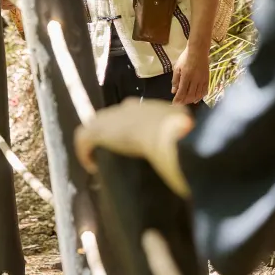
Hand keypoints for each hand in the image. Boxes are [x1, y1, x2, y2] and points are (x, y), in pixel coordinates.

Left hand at [74, 98, 194, 194]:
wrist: (170, 131)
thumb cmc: (181, 129)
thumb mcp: (183, 125)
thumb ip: (184, 128)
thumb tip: (191, 136)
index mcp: (143, 107)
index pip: (128, 113)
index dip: (126, 128)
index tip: (130, 143)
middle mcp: (123, 108)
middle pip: (109, 119)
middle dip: (109, 135)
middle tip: (114, 154)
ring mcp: (109, 118)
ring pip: (95, 128)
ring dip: (96, 143)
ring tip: (101, 161)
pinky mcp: (97, 131)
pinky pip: (84, 140)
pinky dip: (85, 154)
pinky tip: (93, 167)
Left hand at [171, 43, 210, 104]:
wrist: (198, 50)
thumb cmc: (186, 57)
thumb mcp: (177, 67)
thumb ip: (175, 80)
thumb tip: (173, 91)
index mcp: (186, 76)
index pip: (182, 92)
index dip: (178, 99)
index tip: (174, 104)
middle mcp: (195, 80)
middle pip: (190, 95)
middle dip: (184, 101)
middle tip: (180, 103)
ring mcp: (202, 80)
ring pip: (198, 95)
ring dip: (192, 100)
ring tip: (187, 101)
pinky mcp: (207, 79)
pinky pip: (205, 91)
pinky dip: (200, 96)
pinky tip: (196, 98)